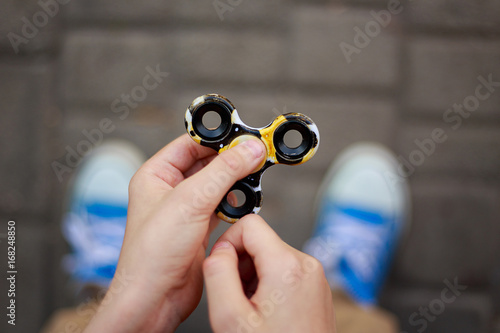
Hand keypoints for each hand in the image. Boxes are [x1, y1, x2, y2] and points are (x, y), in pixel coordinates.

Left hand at [84, 134, 265, 332]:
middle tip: (255, 156)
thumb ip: (224, 172)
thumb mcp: (191, 202)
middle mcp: (169, 190)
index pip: (189, 143)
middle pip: (207, 163)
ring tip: (253, 178)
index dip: (216, 137)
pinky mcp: (199, 227)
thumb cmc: (152, 254)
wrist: (154, 298)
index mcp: (156, 175)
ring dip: (235, 181)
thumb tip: (249, 149)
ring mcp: (185, 210)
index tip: (243, 136)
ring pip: (216, 185)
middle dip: (231, 160)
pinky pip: (222, 206)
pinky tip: (244, 203)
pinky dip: (236, 203)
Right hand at [203, 215, 335, 332]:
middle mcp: (307, 265)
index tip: (221, 268)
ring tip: (252, 310)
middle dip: (240, 264)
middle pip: (260, 240)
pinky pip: (284, 270)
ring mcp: (315, 277)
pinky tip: (266, 313)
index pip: (249, 223)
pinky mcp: (316, 288)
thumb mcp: (229, 317)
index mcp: (288, 266)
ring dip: (253, 277)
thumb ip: (217, 272)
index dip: (228, 242)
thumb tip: (219, 249)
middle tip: (236, 299)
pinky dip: (268, 285)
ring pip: (270, 255)